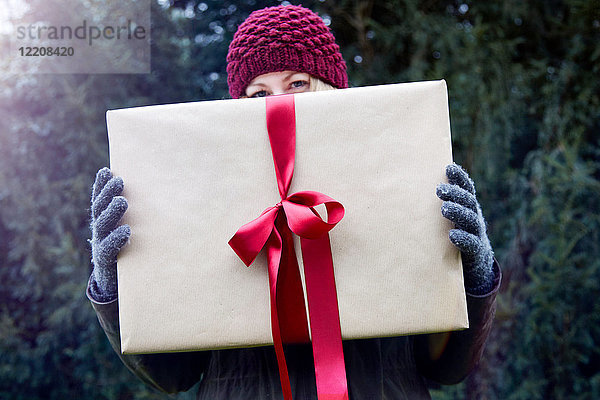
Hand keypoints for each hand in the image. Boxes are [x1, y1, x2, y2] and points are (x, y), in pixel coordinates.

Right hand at [89, 167, 129, 301]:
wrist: (115, 283)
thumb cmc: (127, 250)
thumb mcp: (127, 231)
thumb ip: (133, 215)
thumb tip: (150, 191)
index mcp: (103, 222)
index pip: (99, 200)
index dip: (100, 186)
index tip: (107, 170)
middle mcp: (99, 231)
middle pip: (100, 209)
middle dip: (107, 193)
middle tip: (119, 181)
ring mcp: (100, 246)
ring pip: (103, 226)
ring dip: (112, 212)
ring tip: (122, 201)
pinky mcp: (106, 262)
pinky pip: (109, 249)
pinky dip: (116, 239)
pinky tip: (125, 230)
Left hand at [436, 164, 494, 294]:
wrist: (475, 267)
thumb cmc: (453, 236)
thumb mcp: (446, 220)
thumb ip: (437, 206)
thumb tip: (409, 188)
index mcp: (468, 208)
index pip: (467, 189)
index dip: (460, 178)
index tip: (448, 167)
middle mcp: (474, 218)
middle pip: (468, 202)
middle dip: (455, 194)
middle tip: (439, 189)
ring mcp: (477, 235)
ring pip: (470, 221)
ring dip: (458, 213)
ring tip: (444, 208)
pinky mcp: (476, 253)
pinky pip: (471, 244)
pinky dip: (463, 238)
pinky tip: (452, 235)